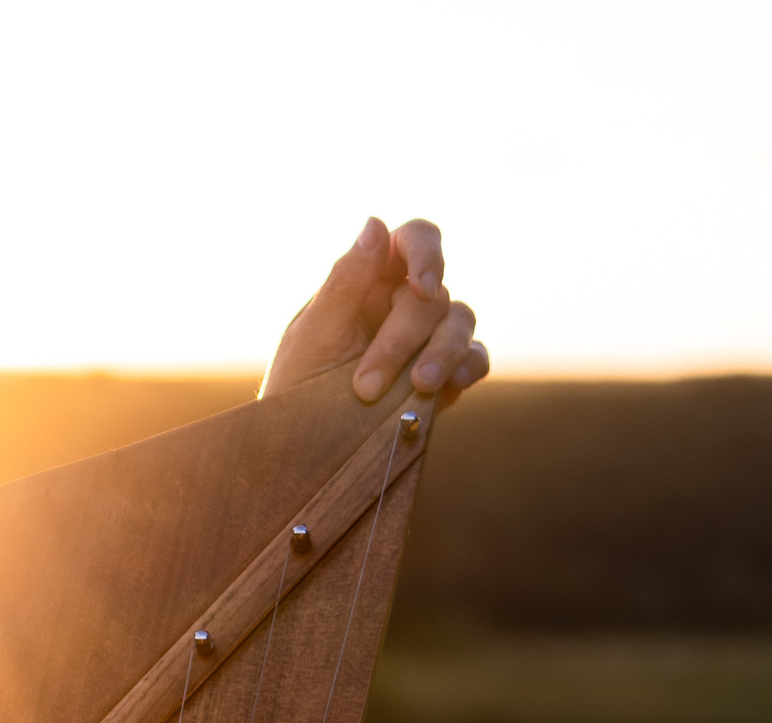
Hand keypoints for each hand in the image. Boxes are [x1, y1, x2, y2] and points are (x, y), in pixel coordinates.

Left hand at [259, 217, 486, 410]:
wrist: (305, 450)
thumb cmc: (297, 387)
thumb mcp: (313, 334)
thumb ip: (345, 281)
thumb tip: (376, 222)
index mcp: (371, 278)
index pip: (415, 239)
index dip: (428, 253)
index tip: (423, 287)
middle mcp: (404, 300)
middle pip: (433, 295)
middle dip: (404, 339)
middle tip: (366, 386)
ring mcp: (429, 337)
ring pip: (460, 321)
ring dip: (442, 353)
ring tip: (417, 387)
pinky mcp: (446, 374)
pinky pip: (474, 358)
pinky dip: (469, 366)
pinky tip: (453, 384)